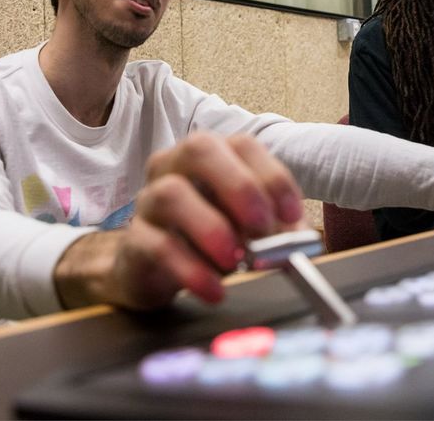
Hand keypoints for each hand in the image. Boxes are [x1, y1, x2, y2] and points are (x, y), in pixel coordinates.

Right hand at [54, 132, 304, 310]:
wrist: (151, 269)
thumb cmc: (204, 238)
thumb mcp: (245, 228)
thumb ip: (273, 229)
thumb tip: (299, 240)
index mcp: (211, 156)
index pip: (242, 145)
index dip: (272, 177)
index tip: (292, 215)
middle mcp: (175, 166)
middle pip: (200, 148)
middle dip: (238, 186)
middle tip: (261, 226)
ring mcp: (150, 199)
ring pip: (172, 194)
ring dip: (212, 228)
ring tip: (235, 260)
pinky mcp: (134, 239)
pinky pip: (159, 245)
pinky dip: (192, 270)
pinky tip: (214, 289)